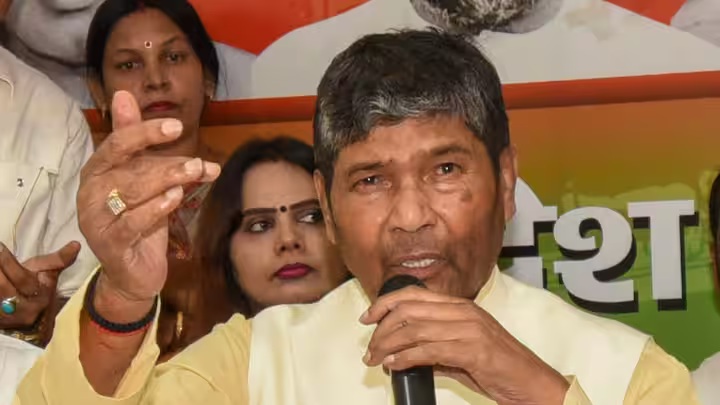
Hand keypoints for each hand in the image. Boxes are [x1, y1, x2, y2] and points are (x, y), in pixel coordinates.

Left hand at [0, 241, 79, 328]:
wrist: (29, 321)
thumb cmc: (37, 289)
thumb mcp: (48, 275)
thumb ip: (57, 260)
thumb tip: (76, 244)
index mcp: (39, 295)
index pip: (22, 278)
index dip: (8, 263)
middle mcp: (23, 309)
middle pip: (3, 287)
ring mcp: (6, 316)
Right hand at [77, 91, 219, 321]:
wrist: (133, 273)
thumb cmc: (139, 220)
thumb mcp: (142, 179)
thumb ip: (138, 142)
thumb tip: (124, 95)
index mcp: (98, 171)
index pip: (118, 143)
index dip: (146, 132)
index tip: (177, 127)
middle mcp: (91, 192)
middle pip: (130, 169)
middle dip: (168, 163)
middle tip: (198, 162)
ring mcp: (97, 219)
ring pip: (133, 192)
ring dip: (168, 180)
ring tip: (195, 173)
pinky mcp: (109, 244)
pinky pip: (132, 222)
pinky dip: (155, 209)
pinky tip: (175, 198)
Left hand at [361, 287, 568, 404]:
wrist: (533, 383)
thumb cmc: (501, 369)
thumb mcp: (464, 353)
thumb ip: (436, 349)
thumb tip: (405, 356)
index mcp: (461, 306)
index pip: (414, 294)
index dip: (385, 303)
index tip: (367, 318)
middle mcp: (464, 312)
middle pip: (409, 310)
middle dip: (381, 329)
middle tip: (369, 348)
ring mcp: (470, 329)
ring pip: (414, 329)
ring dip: (388, 346)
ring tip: (375, 359)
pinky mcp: (474, 351)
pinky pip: (429, 350)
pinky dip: (405, 358)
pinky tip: (394, 366)